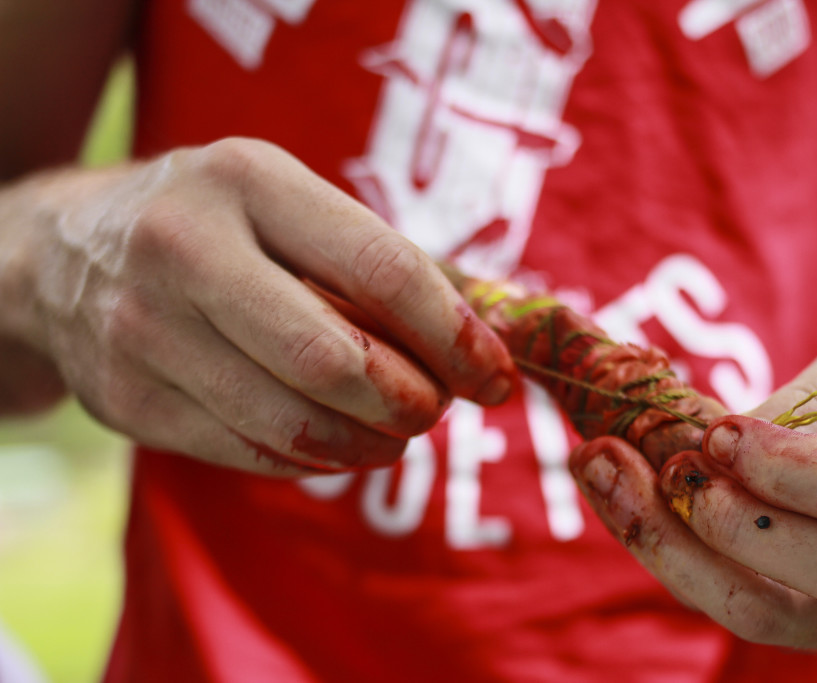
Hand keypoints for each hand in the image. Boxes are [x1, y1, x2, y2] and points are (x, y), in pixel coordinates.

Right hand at [10, 138, 513, 473]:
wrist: (61, 254)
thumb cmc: (215, 223)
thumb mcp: (287, 203)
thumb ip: (383, 262)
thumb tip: (491, 335)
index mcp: (246, 181)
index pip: (379, 267)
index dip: (453, 333)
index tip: (495, 373)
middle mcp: (184, 250)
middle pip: (333, 359)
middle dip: (412, 400)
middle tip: (440, 408)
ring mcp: (144, 331)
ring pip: (292, 421)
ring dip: (371, 442)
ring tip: (399, 432)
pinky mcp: (127, 401)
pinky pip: (250, 452)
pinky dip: (317, 458)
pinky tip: (343, 442)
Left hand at [569, 322, 816, 653]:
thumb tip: (725, 445)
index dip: (799, 472)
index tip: (720, 433)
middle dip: (738, 524)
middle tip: (660, 464)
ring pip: (776, 616)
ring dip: (678, 551)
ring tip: (604, 473)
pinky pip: (741, 610)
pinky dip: (674, 559)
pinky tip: (621, 499)